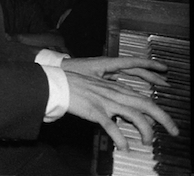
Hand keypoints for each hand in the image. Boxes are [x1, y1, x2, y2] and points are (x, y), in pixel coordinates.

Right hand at [63, 57, 177, 151]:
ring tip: (148, 142)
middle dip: (164, 118)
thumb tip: (125, 113)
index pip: (143, 97)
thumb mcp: (97, 89)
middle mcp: (113, 93)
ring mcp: (104, 101)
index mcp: (115, 88)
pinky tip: (124, 147)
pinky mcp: (94, 110)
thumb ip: (113, 98)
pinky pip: (111, 126)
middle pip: (146, 104)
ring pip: (134, 114)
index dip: (158, 109)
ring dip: (145, 130)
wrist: (55, 83)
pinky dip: (120, 138)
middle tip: (174, 131)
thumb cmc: (73, 86)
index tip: (166, 121)